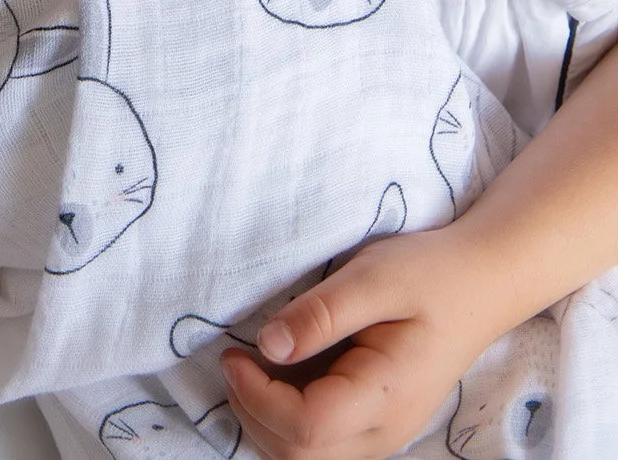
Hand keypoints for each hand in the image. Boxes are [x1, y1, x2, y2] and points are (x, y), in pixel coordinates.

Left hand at [221, 224, 500, 458]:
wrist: (481, 283)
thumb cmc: (430, 273)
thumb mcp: (374, 277)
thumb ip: (321, 313)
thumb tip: (268, 345)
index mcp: (386, 395)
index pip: (305, 428)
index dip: (257, 396)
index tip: (234, 353)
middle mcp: (386, 431)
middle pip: (299, 457)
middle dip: (253, 413)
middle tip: (237, 359)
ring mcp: (383, 434)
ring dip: (267, 422)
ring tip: (254, 368)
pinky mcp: (376, 424)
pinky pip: (322, 444)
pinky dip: (288, 421)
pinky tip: (281, 376)